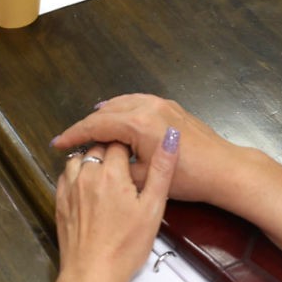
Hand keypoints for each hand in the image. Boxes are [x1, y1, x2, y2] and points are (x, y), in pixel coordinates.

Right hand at [51, 95, 238, 204]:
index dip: (74, 135)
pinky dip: (121, 109)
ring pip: (121, 103)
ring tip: (89, 130)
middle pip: (106, 111)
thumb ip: (117, 166)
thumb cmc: (187, 178)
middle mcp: (146, 105)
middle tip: (70, 141)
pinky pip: (137, 102)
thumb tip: (99, 161)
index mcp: (137, 122)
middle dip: (86, 126)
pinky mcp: (171, 106)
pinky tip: (117, 119)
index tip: (57, 144)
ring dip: (104, 115)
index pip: (96, 125)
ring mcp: (160, 103)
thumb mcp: (144, 179)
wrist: (224, 169)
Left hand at [53, 134, 178, 281]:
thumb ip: (161, 170)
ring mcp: (70, 188)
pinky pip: (65, 175)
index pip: (119, 142)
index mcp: (112, 173)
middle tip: (124, 161)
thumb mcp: (152, 209)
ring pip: (78, 158)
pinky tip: (87, 184)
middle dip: (111, 149)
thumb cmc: (125, 247)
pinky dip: (76, 172)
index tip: (135, 152)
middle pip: (98, 147)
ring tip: (105, 171)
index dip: (129, 144)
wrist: (93, 275)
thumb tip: (171, 137)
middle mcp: (87, 175)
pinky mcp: (60, 202)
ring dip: (91, 159)